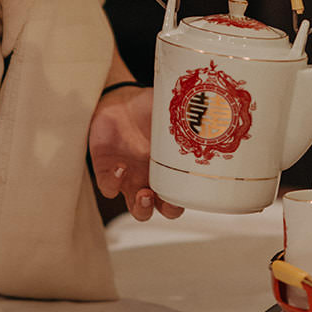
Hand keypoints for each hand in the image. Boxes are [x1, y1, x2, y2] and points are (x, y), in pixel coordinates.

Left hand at [88, 85, 183, 222]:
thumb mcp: (170, 109)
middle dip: (168, 209)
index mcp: (171, 166)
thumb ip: (186, 112)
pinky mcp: (106, 173)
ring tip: (144, 194)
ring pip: (138, 209)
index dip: (188, 199)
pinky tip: (120, 168)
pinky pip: (109, 189)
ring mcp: (131, 179)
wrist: (119, 102)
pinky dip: (114, 184)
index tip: (190, 191)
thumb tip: (205, 103)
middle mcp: (153, 178)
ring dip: (142, 208)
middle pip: (165, 209)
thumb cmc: (148, 107)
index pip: (185, 194)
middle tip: (167, 197)